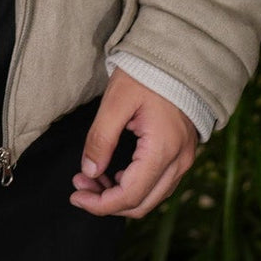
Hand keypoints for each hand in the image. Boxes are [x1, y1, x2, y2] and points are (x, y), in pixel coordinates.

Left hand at [70, 68, 197, 218]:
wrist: (176, 56)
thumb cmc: (145, 74)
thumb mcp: (116, 102)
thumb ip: (101, 139)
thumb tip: (89, 173)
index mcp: (163, 149)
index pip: (130, 195)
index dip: (100, 204)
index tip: (76, 196)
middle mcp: (179, 161)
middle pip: (142, 204)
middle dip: (107, 202)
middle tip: (80, 185)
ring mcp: (184, 159)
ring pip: (151, 197)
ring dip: (120, 195)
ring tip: (92, 177)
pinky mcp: (182, 153)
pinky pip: (159, 183)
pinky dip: (135, 185)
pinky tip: (114, 172)